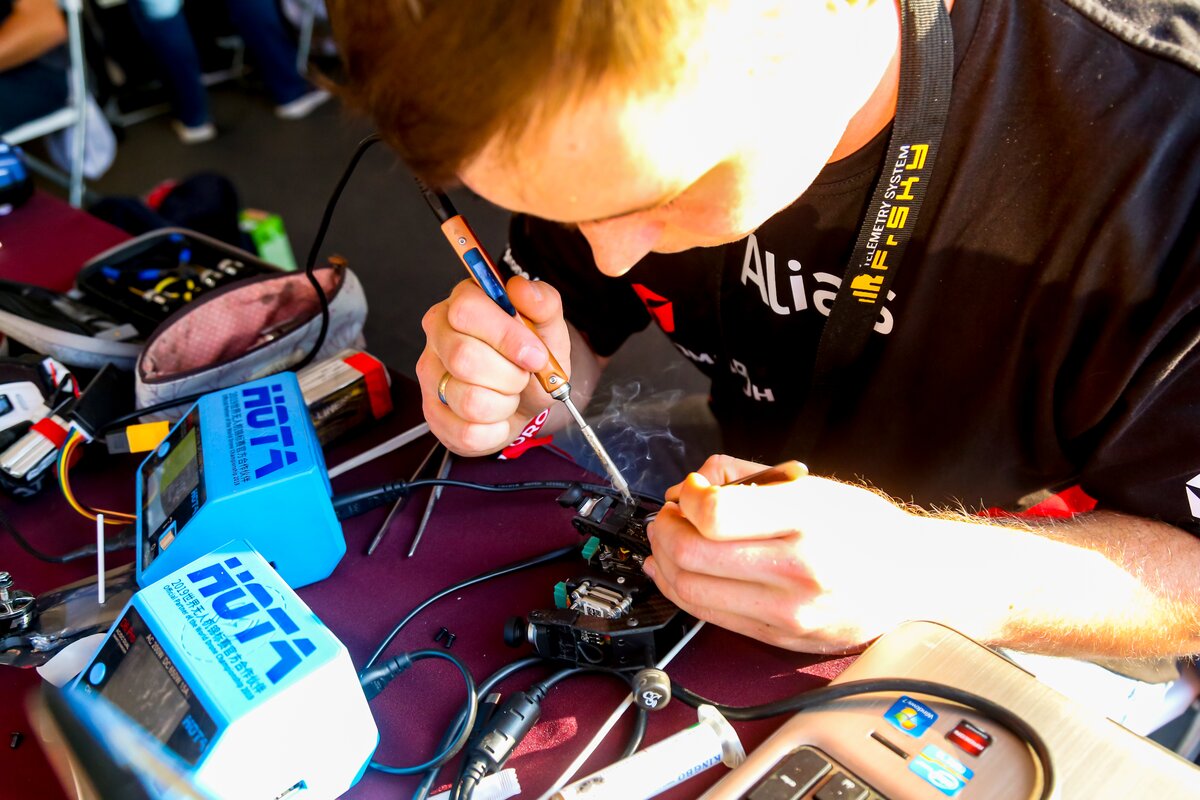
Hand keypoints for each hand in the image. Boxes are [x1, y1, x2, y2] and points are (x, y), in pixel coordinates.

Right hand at [416, 276, 570, 455]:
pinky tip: (498, 415)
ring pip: (469, 400)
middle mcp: (438, 337)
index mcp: (462, 304)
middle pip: (463, 358)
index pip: (466, 310)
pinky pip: (469, 432)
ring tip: (509, 393)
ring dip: (505, 403)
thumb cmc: (531, 360)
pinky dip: (496, 429)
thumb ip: (543, 303)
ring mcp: (431, 378)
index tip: (535, 353)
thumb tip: (522, 289)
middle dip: (510, 375)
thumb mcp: (549, 329)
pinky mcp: (434, 415)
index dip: (506, 335)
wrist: (527, 401)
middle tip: (522, 375)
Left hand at [644, 454, 930, 652]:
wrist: (911, 580)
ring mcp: (787, 612)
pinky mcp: (779, 638)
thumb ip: (744, 477)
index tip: (687, 492)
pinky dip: (682, 592)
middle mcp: (796, 570)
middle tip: (667, 516)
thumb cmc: (864, 528)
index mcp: (806, 520)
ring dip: (663, 563)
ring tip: (667, 542)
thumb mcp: (811, 484)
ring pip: (691, 591)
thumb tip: (691, 485)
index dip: (685, 500)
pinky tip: (676, 572)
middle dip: (663, 531)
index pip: (714, 514)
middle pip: (691, 555)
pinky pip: (710, 616)